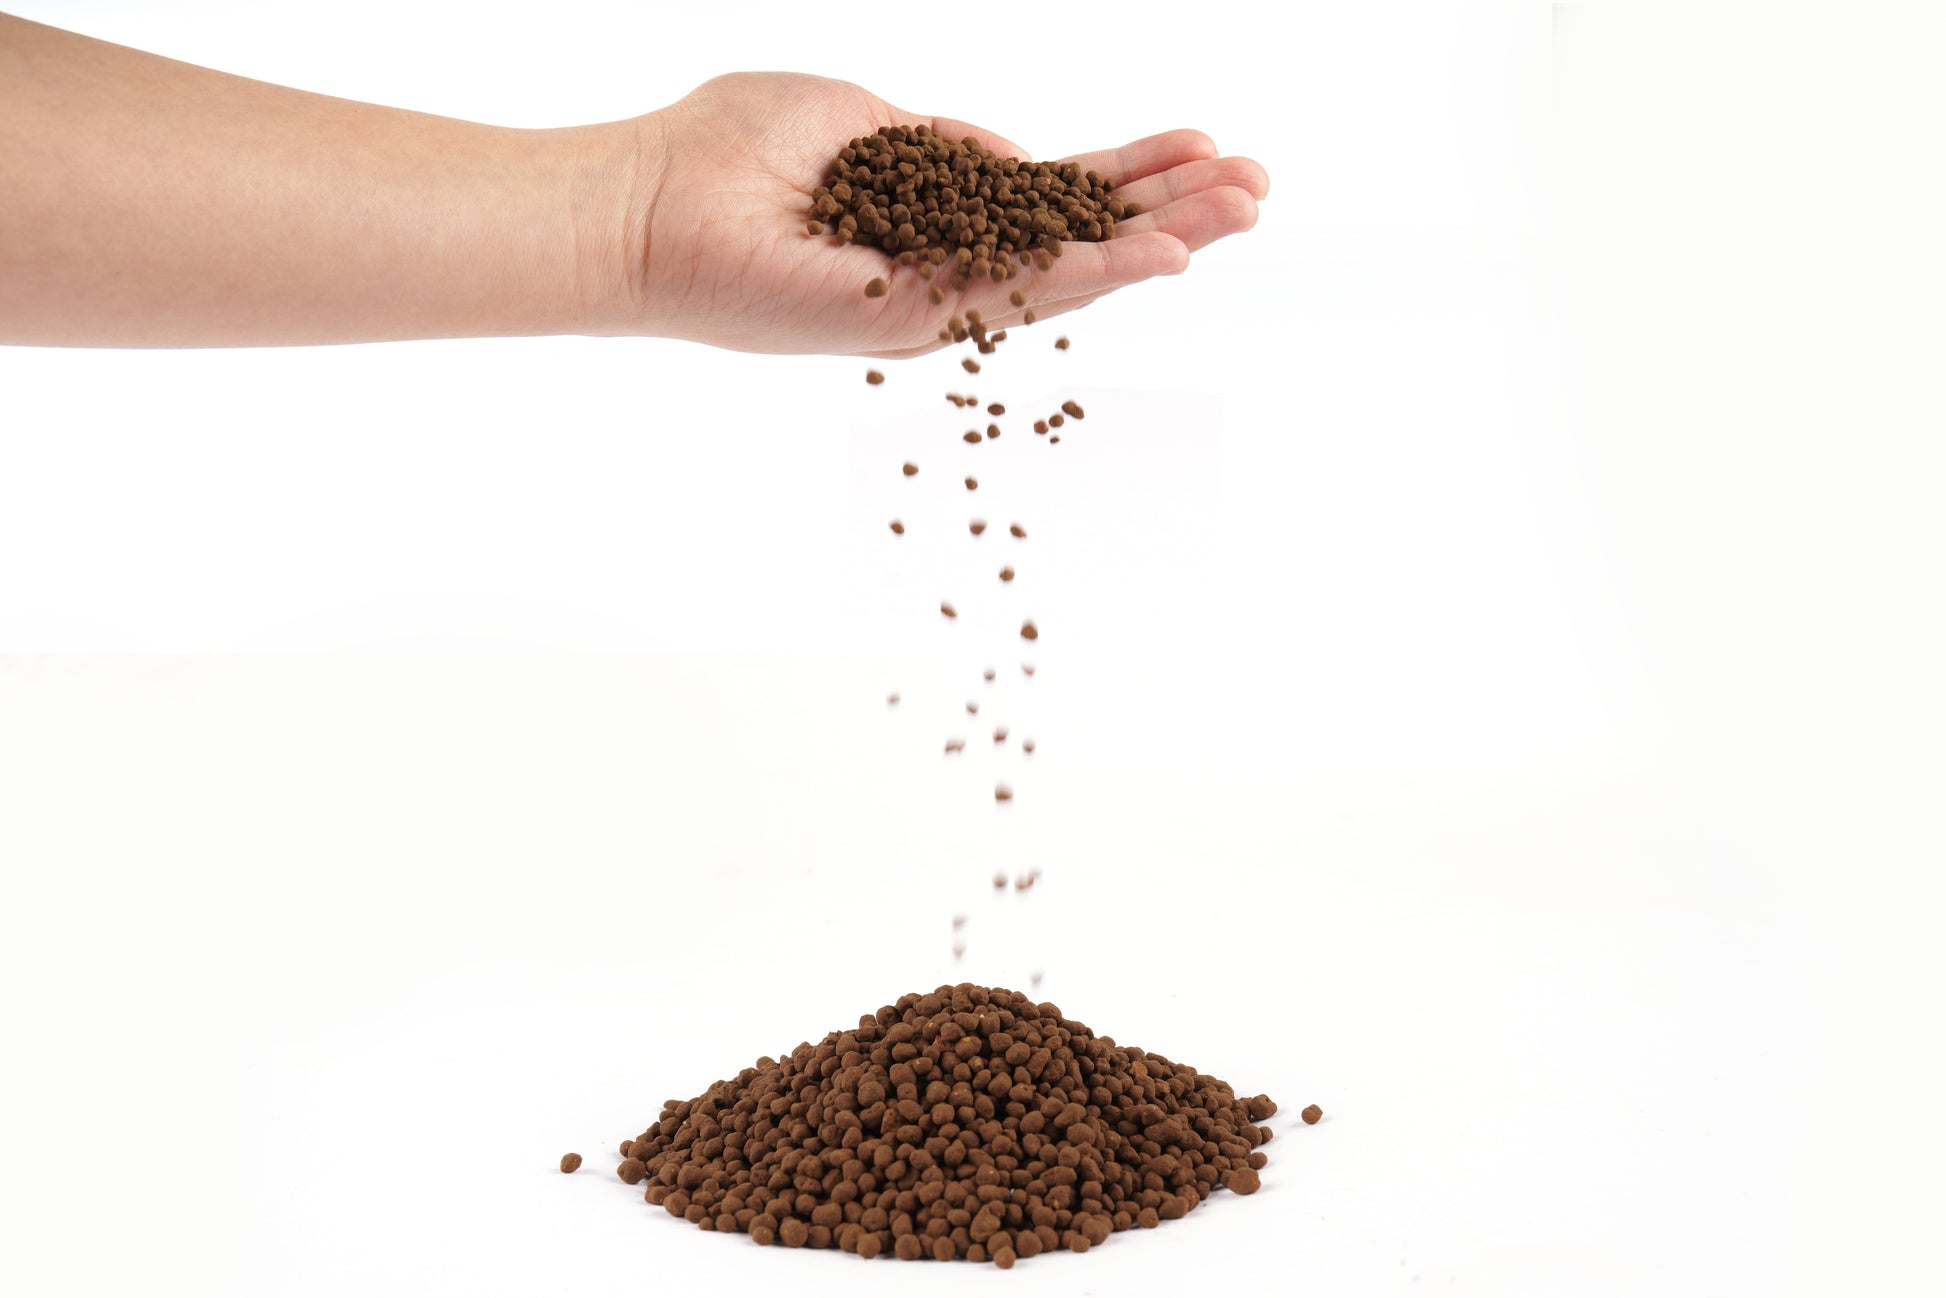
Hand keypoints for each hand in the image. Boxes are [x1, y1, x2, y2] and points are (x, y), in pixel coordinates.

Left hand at [617, 73, 1269, 355]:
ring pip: (1067, 273)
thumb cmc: (723, 152)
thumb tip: (1010, 158)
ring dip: (1159, 237)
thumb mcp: (858, 116)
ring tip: (1240, 211)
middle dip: (1170, 208)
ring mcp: (930, 300)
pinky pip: (1015, 291)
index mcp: (933, 218)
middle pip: (1079, 238)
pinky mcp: (905, 319)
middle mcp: (942, 268)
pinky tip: (1159, 251)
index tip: (1201, 145)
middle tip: (1256, 187)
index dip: (1127, 173)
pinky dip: (1092, 269)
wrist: (640, 203)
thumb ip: (942, 143)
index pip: (1051, 197)